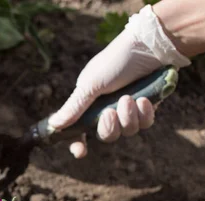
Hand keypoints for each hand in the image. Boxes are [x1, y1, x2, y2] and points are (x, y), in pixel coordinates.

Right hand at [48, 5, 190, 157]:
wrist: (150, 45)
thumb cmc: (116, 61)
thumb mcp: (90, 85)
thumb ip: (74, 107)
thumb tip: (53, 125)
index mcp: (88, 104)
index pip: (79, 131)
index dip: (78, 144)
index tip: (81, 152)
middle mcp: (107, 109)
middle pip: (106, 135)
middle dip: (108, 127)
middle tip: (109, 112)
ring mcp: (128, 110)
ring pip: (127, 131)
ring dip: (128, 117)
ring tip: (130, 98)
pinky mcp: (148, 108)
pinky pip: (145, 123)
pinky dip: (144, 113)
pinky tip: (145, 99)